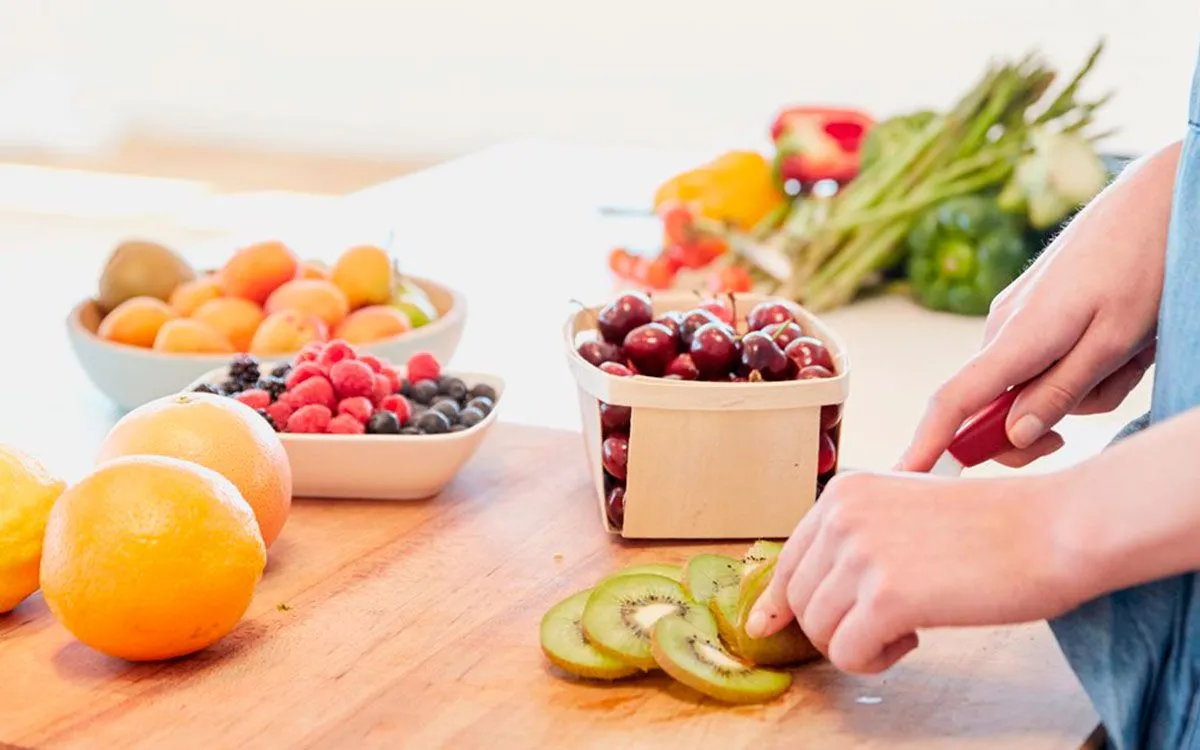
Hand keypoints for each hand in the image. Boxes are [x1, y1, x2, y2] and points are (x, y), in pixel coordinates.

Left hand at [743, 471, 1084, 674]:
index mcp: (845, 491)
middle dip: (831, 626)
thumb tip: (803, 592)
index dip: (777, 599)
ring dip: (857, 644)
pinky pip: (847, 653)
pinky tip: (913, 638)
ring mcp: (861, 554)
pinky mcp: (885, 596)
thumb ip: (857, 539)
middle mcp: (843, 515)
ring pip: (819, 630)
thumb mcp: (905, 510)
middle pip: (798, 598)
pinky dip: (875, 660)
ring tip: (905, 629)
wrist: (1052, 529)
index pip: (788, 557)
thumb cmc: (992, 527)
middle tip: (880, 628)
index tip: (768, 623)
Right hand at [898, 142, 1178, 471]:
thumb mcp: (1117, 342)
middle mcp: (1002, 327)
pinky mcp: (1030, 309)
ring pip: (1027, 385)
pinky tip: (1119, 342)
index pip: (955, 401)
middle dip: (1036, 425)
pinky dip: (1075, 367)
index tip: (904, 478)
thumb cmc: (1143, 266)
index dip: (926, 444)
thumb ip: (1062, 392)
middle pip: (993, 406)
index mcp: (1019, 336)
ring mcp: (1013, 316)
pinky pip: (1039, 360)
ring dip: (1077, 390)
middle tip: (1085, 425)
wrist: (1153, 200)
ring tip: (1129, 356)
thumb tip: (1013, 437)